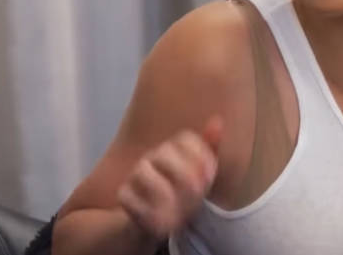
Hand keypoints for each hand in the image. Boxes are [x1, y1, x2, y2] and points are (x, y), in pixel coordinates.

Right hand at [117, 117, 221, 238]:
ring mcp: (136, 175)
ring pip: (142, 171)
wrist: (155, 216)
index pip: (186, 139)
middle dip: (184, 173)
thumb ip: (210, 148)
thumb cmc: (181, 190)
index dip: (201, 155)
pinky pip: (128, 197)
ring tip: (179, 212)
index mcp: (173, 149)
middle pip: (164, 152)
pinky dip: (146, 211)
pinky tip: (163, 223)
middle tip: (198, 193)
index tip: (210, 177)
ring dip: (163, 191)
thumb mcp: (200, 172)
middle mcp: (153, 157)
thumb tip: (218, 120)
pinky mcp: (124, 195)